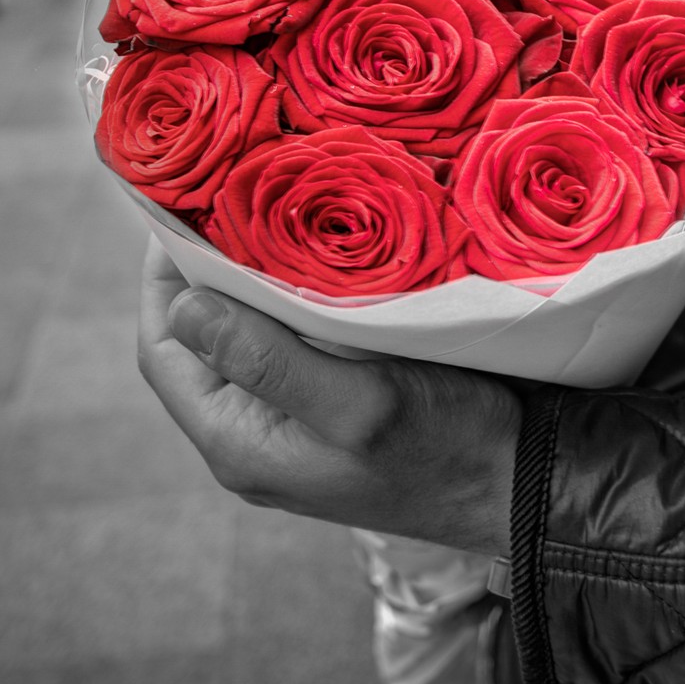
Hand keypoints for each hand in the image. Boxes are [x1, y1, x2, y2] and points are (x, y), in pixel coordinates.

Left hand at [137, 240, 520, 555]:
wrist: (521, 482)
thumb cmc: (446, 446)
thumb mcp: (359, 400)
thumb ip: (268, 361)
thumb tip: (186, 306)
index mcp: (241, 443)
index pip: (165, 351)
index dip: (164, 281)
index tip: (178, 212)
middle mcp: (254, 437)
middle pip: (198, 343)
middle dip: (203, 274)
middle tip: (227, 201)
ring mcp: (292, 424)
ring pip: (244, 341)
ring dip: (246, 285)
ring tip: (266, 219)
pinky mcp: (330, 408)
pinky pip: (287, 347)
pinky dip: (287, 301)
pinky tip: (312, 264)